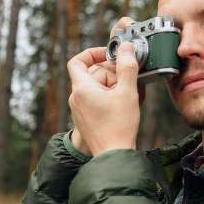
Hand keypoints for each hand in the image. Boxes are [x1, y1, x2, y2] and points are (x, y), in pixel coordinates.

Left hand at [66, 40, 141, 155]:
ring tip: (124, 98)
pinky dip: (107, 98)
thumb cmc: (118, 127)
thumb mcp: (127, 92)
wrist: (113, 155)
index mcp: (81, 89)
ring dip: (110, 87)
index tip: (108, 56)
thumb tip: (126, 49)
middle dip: (110, 75)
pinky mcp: (84, 118)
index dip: (92, 53)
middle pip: (92, 74)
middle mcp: (76, 98)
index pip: (77, 61)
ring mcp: (78, 109)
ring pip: (95, 87)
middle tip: (125, 83)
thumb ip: (127, 66)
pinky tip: (120, 106)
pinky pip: (94, 100)